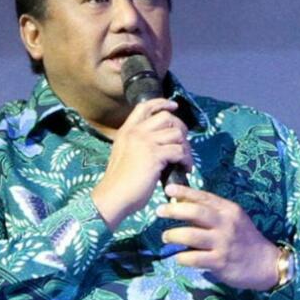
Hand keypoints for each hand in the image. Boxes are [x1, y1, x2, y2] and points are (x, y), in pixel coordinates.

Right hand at [91, 99, 192, 230]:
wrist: (113, 196)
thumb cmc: (119, 181)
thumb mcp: (123, 153)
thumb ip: (136, 144)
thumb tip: (159, 142)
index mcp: (126, 131)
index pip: (144, 106)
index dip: (161, 103)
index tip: (173, 106)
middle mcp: (135, 132)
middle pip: (166, 117)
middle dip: (179, 127)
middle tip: (183, 143)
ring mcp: (145, 143)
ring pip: (176, 133)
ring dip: (186, 146)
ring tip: (185, 159)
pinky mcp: (155, 156)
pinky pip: (179, 151)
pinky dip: (186, 160)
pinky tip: (185, 168)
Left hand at [156, 184, 280, 290]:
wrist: (266, 263)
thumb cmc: (244, 238)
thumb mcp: (232, 219)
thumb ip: (211, 211)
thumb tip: (182, 202)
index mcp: (228, 210)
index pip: (204, 197)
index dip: (184, 191)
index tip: (168, 189)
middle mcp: (226, 224)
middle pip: (196, 212)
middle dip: (174, 210)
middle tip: (159, 211)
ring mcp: (223, 243)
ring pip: (191, 235)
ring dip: (173, 235)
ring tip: (165, 237)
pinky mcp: (220, 262)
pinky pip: (194, 258)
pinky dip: (182, 257)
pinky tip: (178, 257)